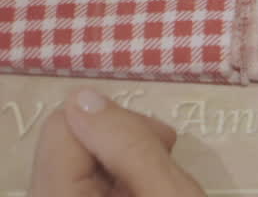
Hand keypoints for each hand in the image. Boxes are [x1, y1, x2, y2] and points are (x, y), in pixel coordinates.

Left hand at [30, 88, 204, 196]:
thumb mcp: (166, 190)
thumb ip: (129, 144)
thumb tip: (85, 96)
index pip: (64, 123)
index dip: (117, 123)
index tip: (160, 142)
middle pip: (68, 137)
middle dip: (123, 137)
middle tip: (164, 158)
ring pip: (77, 154)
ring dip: (124, 154)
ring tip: (157, 177)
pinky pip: (83, 173)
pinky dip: (118, 171)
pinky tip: (144, 186)